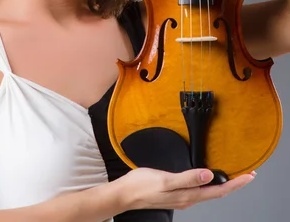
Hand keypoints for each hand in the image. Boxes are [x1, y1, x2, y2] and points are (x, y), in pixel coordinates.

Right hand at [117, 166, 254, 210]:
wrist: (125, 194)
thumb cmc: (142, 185)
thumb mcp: (165, 179)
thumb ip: (188, 178)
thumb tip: (209, 175)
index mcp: (188, 196)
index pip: (218, 191)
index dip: (235, 183)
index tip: (249, 176)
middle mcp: (188, 198)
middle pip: (217, 192)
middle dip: (234, 184)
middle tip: (248, 175)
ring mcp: (182, 197)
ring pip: (209, 192)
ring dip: (224, 184)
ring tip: (234, 176)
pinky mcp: (176, 193)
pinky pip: (200, 189)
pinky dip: (210, 183)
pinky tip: (210, 177)